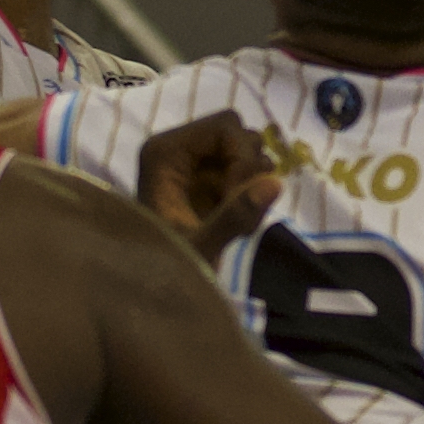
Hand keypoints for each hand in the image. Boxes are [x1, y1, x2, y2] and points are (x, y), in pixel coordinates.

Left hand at [138, 108, 288, 264]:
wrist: (147, 296)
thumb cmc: (164, 269)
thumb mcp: (200, 245)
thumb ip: (235, 216)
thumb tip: (276, 184)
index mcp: (164, 152)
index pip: (224, 126)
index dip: (242, 157)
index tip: (235, 196)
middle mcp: (175, 149)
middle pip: (236, 132)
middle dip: (249, 167)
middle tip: (239, 206)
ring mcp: (191, 165)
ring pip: (243, 149)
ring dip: (252, 181)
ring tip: (241, 221)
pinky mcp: (204, 182)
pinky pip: (242, 170)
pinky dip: (250, 192)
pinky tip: (240, 224)